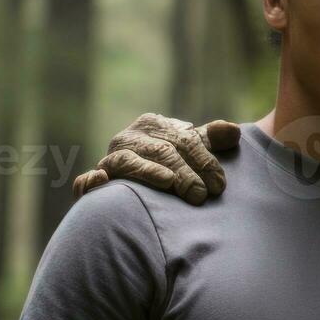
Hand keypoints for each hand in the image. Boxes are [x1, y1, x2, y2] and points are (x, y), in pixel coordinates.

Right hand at [70, 114, 239, 204]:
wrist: (142, 183)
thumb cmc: (175, 163)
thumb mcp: (193, 149)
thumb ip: (211, 140)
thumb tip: (233, 131)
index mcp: (154, 125)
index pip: (184, 140)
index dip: (204, 161)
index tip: (219, 184)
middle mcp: (130, 138)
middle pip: (161, 152)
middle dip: (184, 173)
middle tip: (201, 195)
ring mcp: (110, 158)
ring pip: (129, 162)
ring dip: (148, 172)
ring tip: (168, 182)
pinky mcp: (96, 180)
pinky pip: (86, 180)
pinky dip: (91, 181)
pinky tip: (100, 181)